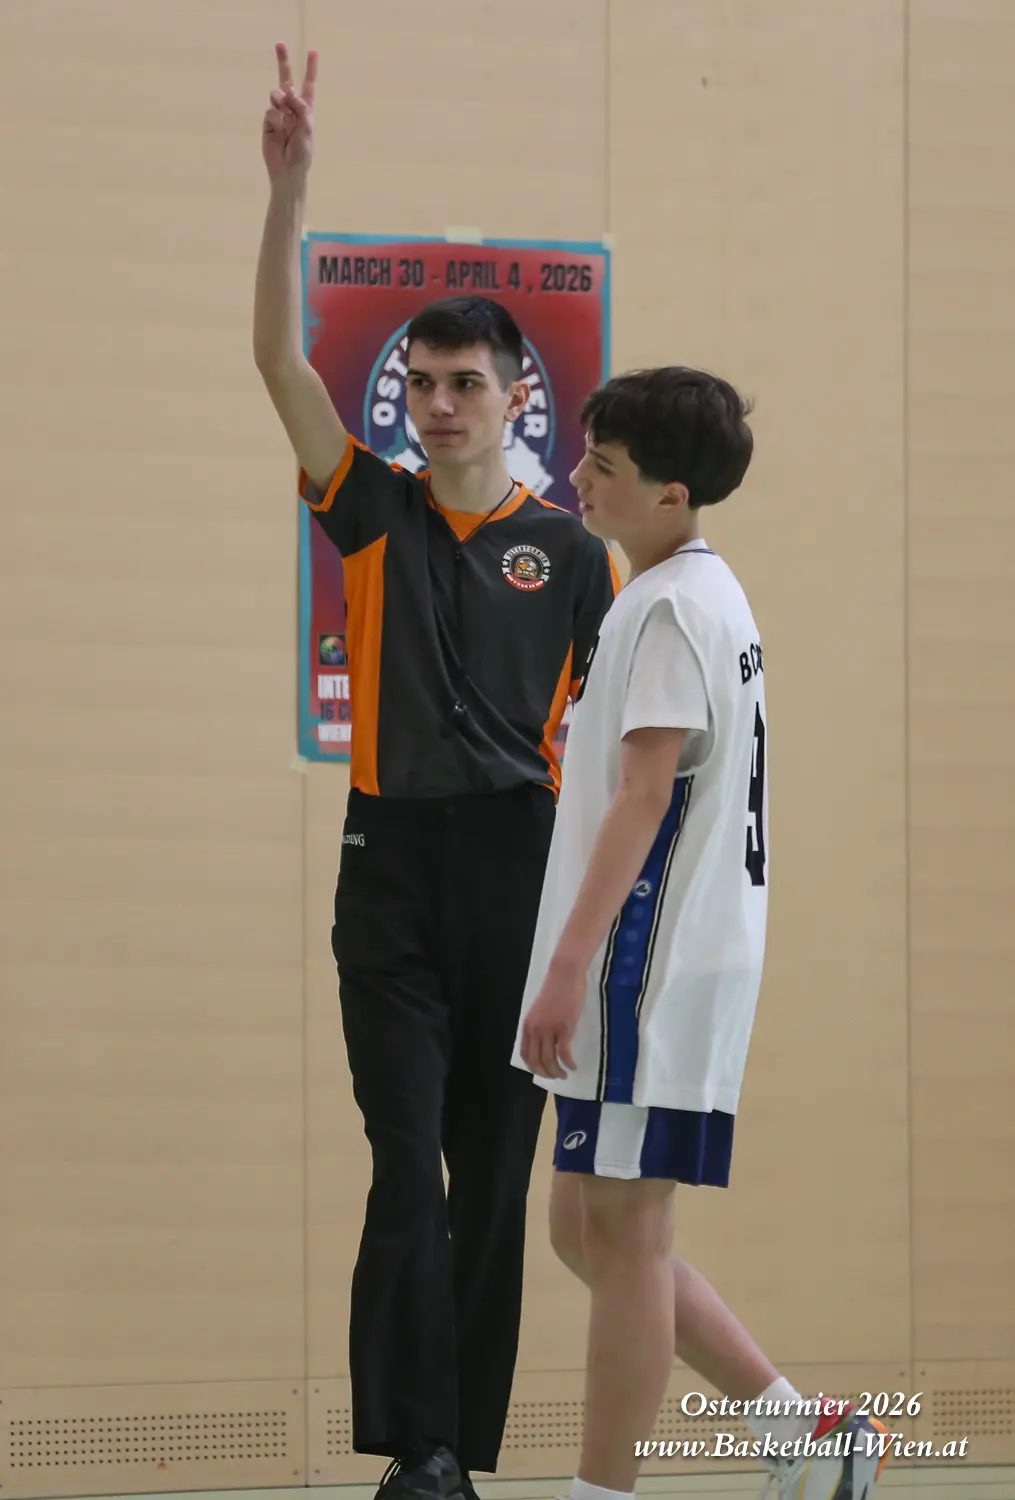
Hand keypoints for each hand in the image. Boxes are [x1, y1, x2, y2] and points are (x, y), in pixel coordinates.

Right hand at [262, 42, 317, 183]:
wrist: (287, 169)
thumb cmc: (302, 152)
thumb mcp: (307, 128)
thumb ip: (301, 107)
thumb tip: (287, 91)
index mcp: (306, 110)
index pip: (309, 86)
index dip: (311, 70)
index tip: (313, 52)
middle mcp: (292, 108)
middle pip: (286, 81)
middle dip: (283, 63)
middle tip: (280, 44)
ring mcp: (279, 114)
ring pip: (277, 95)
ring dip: (281, 101)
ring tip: (285, 116)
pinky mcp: (268, 121)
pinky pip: (270, 112)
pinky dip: (275, 120)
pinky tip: (278, 132)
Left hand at [520, 962, 584, 1079]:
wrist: (564, 974)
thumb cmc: (555, 989)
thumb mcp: (540, 1010)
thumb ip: (539, 1025)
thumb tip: (544, 1042)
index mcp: (528, 1025)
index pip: (525, 1054)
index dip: (533, 1067)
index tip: (543, 1071)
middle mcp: (535, 1029)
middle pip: (536, 1061)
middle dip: (546, 1073)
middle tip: (556, 1077)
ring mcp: (549, 1029)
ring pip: (549, 1060)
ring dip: (557, 1072)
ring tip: (565, 1074)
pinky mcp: (564, 1028)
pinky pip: (564, 1053)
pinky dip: (568, 1063)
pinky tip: (573, 1066)